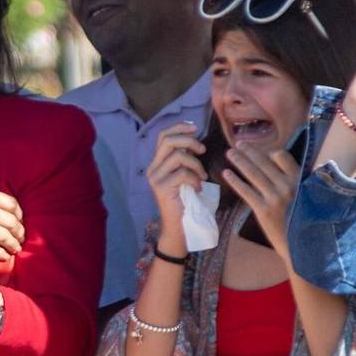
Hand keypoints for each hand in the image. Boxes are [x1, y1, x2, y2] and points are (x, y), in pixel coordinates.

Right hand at [0, 185, 24, 261]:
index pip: (11, 204)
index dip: (19, 215)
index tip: (19, 221)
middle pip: (11, 221)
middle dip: (19, 232)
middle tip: (20, 238)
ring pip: (4, 235)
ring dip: (13, 244)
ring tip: (16, 249)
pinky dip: (1, 253)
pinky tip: (4, 256)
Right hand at [145, 122, 206, 237]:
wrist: (178, 228)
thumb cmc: (185, 202)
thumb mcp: (185, 176)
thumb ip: (185, 159)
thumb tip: (195, 142)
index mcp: (157, 163)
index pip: (163, 136)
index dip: (179, 127)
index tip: (195, 127)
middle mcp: (153, 169)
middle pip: (168, 141)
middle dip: (189, 141)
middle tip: (202, 150)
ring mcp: (155, 178)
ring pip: (177, 156)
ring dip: (196, 164)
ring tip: (202, 176)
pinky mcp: (161, 188)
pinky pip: (182, 173)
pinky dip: (194, 179)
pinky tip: (198, 188)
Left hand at [222, 141, 300, 263]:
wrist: (301, 246)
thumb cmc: (302, 221)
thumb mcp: (306, 197)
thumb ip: (294, 182)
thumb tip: (279, 168)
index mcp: (299, 180)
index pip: (282, 156)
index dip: (270, 152)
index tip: (262, 151)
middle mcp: (288, 186)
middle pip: (264, 162)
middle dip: (249, 151)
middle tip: (238, 143)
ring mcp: (275, 198)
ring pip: (253, 174)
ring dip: (239, 161)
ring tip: (230, 153)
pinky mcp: (263, 210)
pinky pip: (246, 191)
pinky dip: (235, 181)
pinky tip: (226, 173)